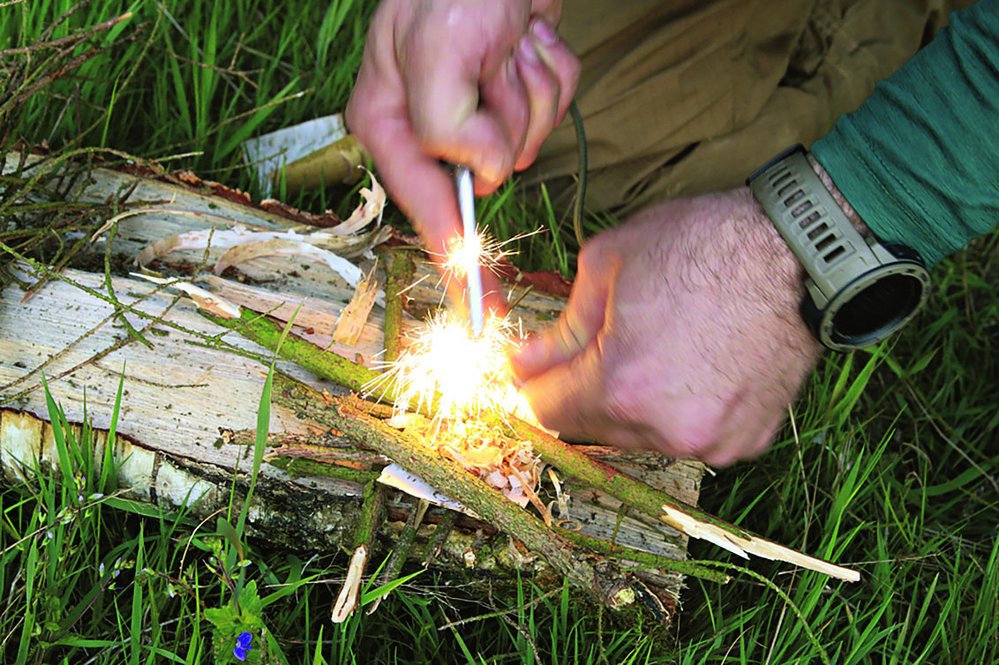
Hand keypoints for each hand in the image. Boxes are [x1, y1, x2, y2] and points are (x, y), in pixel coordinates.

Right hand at [346, 0, 579, 307]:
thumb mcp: (435, 49)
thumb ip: (447, 128)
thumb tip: (482, 177)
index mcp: (388, 120)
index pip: (426, 210)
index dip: (456, 262)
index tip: (480, 310)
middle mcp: (428, 122)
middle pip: (491, 172)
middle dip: (509, 123)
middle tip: (497, 63)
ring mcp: (476, 107)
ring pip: (530, 139)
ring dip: (533, 90)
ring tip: (510, 40)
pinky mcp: (515, 89)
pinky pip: (555, 106)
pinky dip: (553, 72)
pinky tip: (529, 36)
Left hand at [511, 189, 823, 465]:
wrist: (799, 250)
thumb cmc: (704, 244)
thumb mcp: (607, 264)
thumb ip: (561, 328)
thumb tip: (525, 363)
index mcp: (622, 385)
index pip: (546, 410)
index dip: (534, 383)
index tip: (535, 364)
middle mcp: (666, 428)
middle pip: (591, 427)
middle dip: (582, 390)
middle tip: (599, 345)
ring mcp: (712, 441)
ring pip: (640, 434)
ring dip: (632, 403)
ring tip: (655, 346)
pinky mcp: (747, 441)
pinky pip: (690, 435)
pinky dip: (679, 409)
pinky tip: (693, 365)